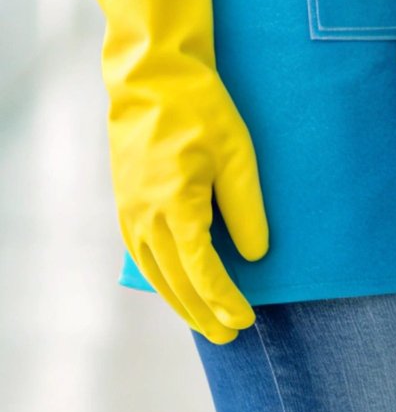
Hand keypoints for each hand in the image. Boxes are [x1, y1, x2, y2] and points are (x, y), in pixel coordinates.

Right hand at [74, 0, 268, 342]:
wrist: (150, 75)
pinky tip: (177, 286)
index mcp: (173, 205)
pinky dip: (160, 276)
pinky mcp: (126, 200)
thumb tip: (254, 255)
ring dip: (180, 300)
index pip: (201, 270)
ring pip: (153, 271)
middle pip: (174, 281)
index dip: (223, 299)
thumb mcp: (237, 155)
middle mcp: (144, 214)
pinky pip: (141, 252)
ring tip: (207, 323)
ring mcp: (129, 209)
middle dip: (202, 312)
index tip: (244, 320)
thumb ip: (246, 209)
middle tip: (230, 335)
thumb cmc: (199, 108)